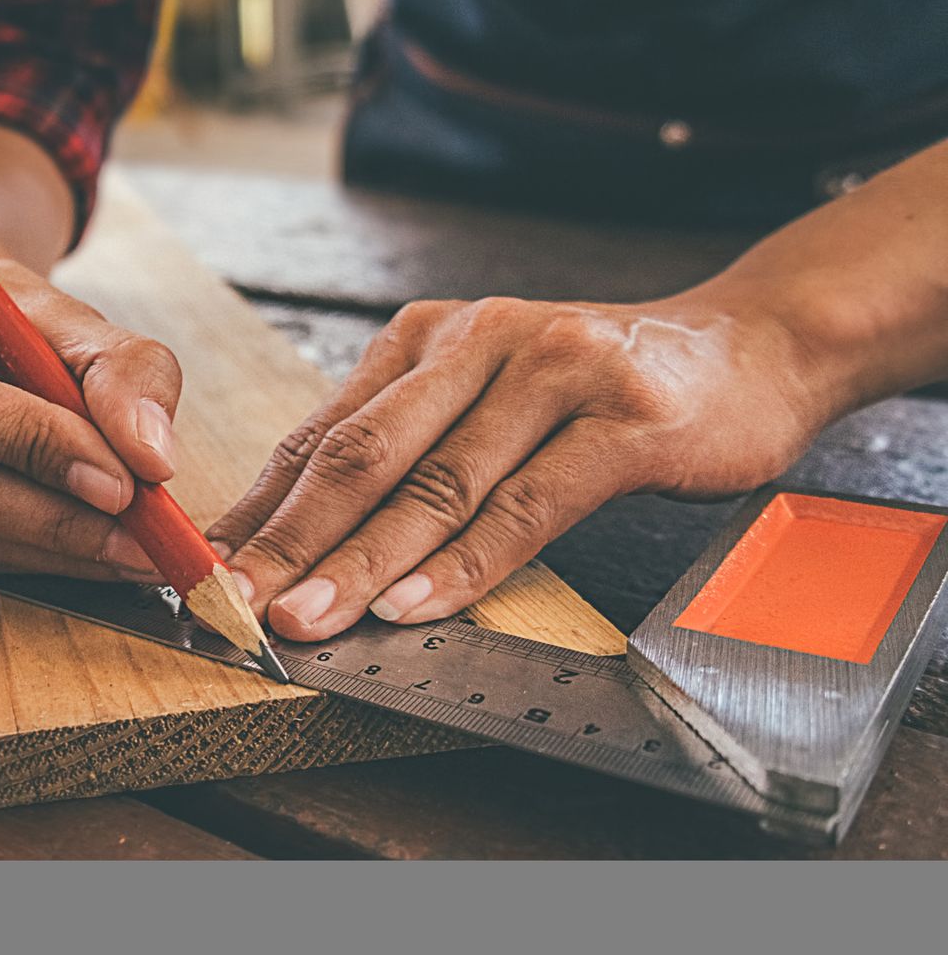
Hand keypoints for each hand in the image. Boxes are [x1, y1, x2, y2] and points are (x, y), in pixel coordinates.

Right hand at [0, 255, 189, 577]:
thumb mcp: (63, 311)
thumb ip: (121, 366)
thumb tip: (151, 456)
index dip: (28, 446)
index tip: (120, 482)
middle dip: (50, 515)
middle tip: (140, 537)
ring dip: (42, 548)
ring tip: (126, 549)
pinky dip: (12, 555)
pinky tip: (73, 550)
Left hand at [214, 290, 843, 640]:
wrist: (748, 349)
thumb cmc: (601, 389)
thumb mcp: (485, 397)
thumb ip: (404, 450)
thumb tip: (298, 531)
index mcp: (427, 338)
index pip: (322, 432)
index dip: (260, 507)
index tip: (207, 567)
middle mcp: (477, 342)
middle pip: (361, 455)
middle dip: (289, 539)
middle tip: (234, 600)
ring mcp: (551, 375)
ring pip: (435, 485)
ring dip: (360, 562)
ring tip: (305, 616)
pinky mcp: (621, 422)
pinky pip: (525, 506)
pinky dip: (464, 565)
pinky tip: (413, 606)